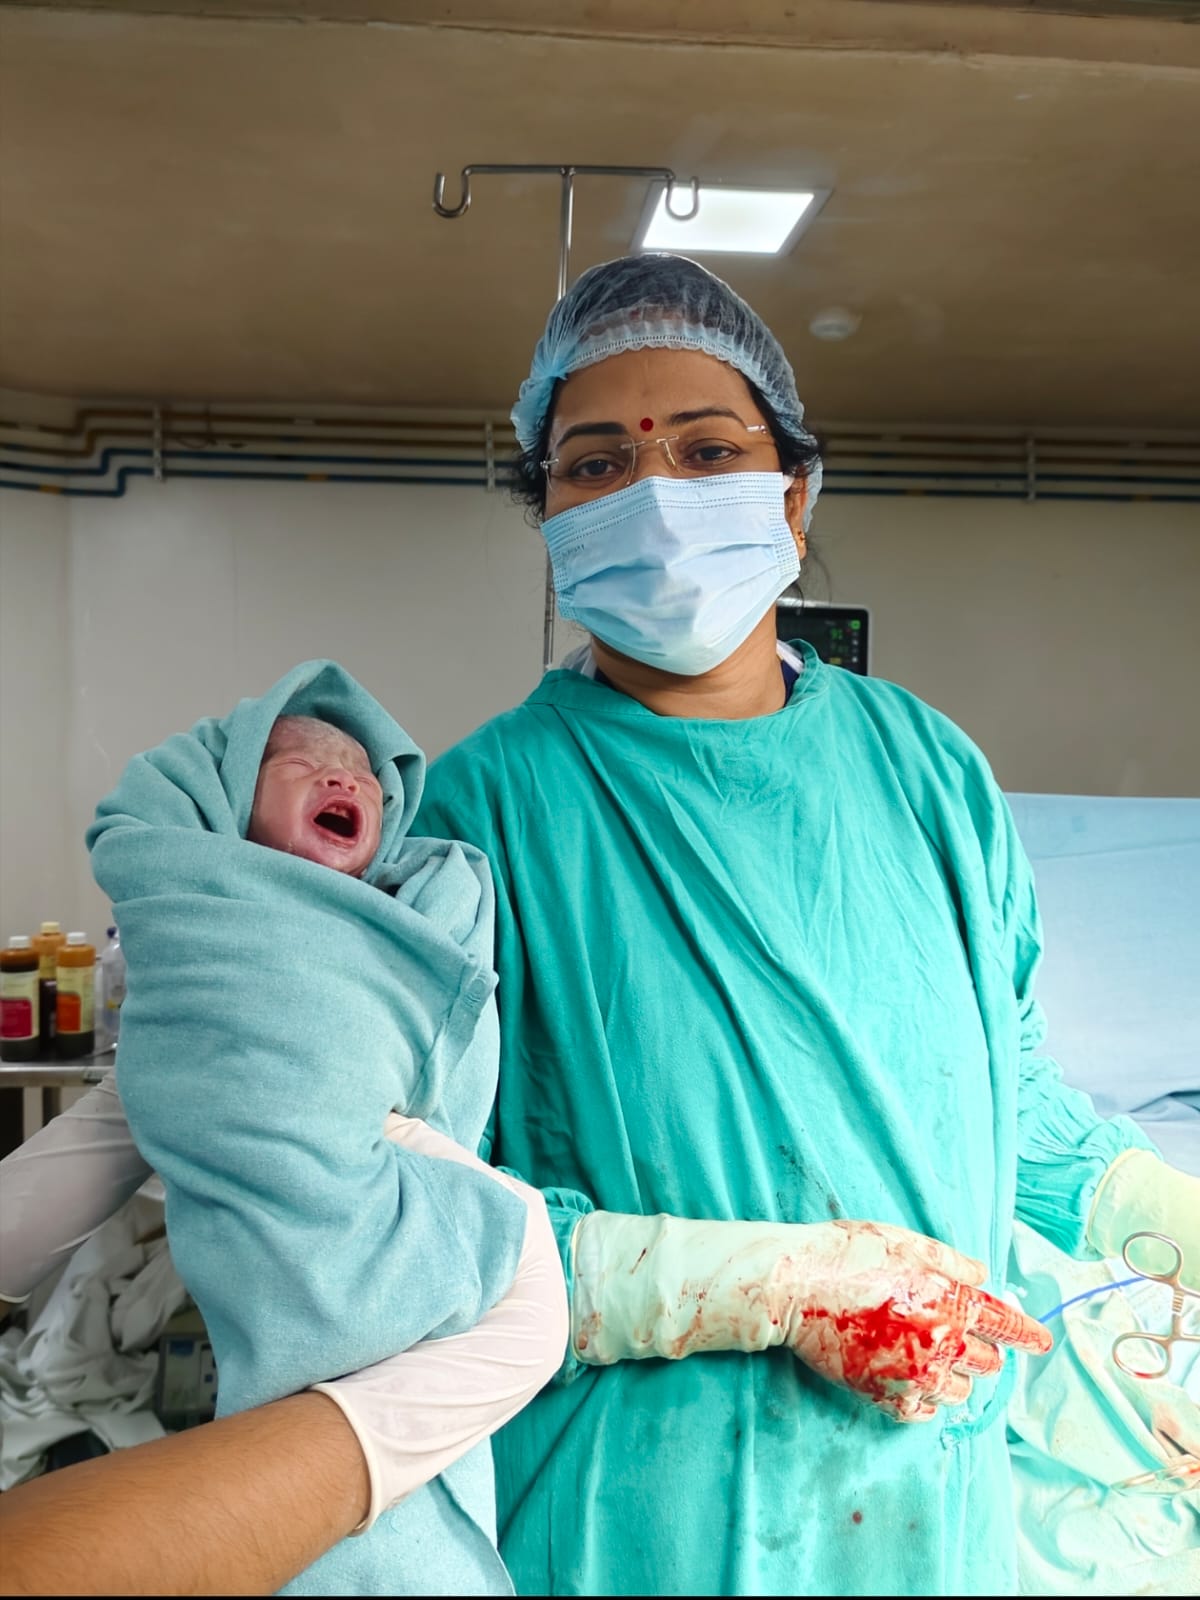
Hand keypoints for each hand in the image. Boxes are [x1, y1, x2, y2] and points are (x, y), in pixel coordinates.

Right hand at [770, 1220, 1050, 1421]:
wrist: (795, 1287)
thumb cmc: (847, 1253)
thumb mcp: (903, 1241)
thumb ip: (950, 1262)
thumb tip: (983, 1276)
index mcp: (950, 1300)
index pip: (1006, 1325)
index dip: (1029, 1335)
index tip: (1042, 1343)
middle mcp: (941, 1342)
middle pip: (989, 1363)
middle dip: (983, 1350)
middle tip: (956, 1334)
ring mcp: (914, 1375)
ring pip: (961, 1392)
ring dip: (955, 1376)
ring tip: (928, 1355)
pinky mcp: (887, 1398)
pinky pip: (926, 1413)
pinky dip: (926, 1399)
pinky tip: (909, 1376)